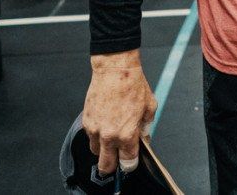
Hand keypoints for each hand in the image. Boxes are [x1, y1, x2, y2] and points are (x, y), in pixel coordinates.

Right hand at [83, 53, 157, 175]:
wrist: (115, 69)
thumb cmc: (133, 85)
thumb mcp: (150, 107)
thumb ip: (146, 127)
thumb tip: (143, 138)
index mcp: (127, 134)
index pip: (127, 162)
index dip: (130, 164)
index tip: (131, 160)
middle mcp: (109, 135)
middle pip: (106, 166)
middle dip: (112, 166)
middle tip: (118, 158)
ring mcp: (95, 129)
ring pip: (96, 152)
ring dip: (103, 149)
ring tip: (112, 136)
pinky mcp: (86, 121)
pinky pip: (90, 137)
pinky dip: (97, 135)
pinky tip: (105, 123)